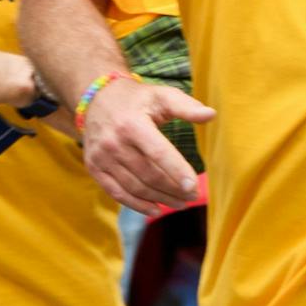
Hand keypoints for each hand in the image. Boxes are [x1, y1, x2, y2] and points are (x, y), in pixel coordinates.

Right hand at [80, 77, 214, 212]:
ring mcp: (101, 158)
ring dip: (160, 199)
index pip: (158, 153)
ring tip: (180, 203)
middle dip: (173, 189)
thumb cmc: (138, 99)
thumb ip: (186, 106)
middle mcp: (113, 143)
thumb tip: (211, 115)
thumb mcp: (161, 95)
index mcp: (132, 124)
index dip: (177, 171)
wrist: (97, 99)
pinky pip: (117, 193)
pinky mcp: (94, 168)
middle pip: (148, 175)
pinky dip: (137, 205)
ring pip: (135, 187)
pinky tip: (156, 209)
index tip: (194, 186)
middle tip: (193, 196)